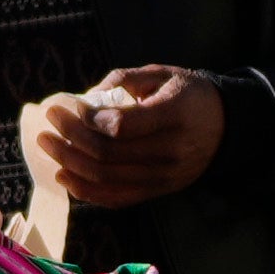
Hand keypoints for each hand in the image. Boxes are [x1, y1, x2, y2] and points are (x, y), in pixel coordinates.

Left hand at [19, 68, 227, 202]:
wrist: (226, 127)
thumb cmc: (189, 95)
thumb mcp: (163, 74)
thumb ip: (124, 79)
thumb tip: (86, 97)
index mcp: (175, 114)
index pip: (122, 126)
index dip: (87, 120)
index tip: (67, 108)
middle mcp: (171, 150)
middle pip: (108, 154)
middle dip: (70, 139)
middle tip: (49, 124)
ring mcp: (165, 176)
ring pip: (106, 179)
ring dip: (70, 164)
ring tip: (48, 147)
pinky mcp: (159, 191)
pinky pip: (117, 198)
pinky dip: (86, 191)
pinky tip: (65, 176)